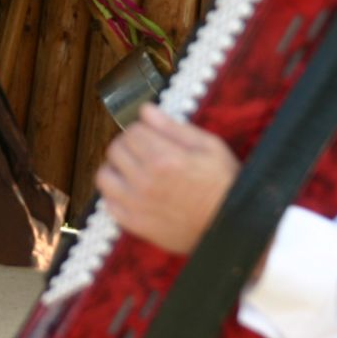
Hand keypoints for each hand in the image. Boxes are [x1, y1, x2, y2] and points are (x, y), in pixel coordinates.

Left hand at [95, 106, 239, 254]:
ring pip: (104, 175)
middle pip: (115, 149)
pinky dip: (115, 195)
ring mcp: (137, 204)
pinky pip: (108, 204)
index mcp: (163, 158)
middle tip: (145, 151)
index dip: (143, 129)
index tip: (151, 135)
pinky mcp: (135, 224)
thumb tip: (146, 110)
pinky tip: (132, 192)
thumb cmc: (224, 185)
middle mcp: (145, 181)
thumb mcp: (209, 147)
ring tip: (134, 170)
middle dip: (129, 145)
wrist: (231, 227)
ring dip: (116, 169)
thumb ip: (173, 127)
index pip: (132, 130)